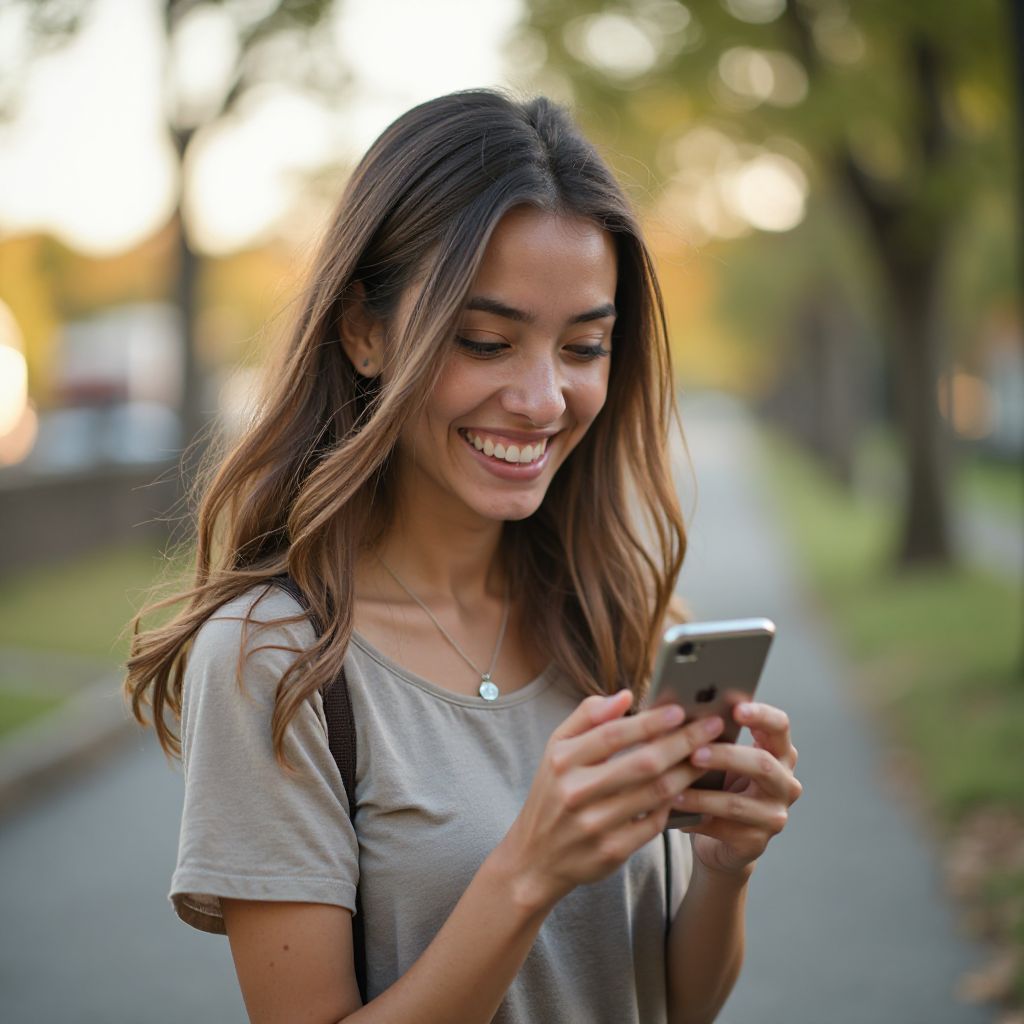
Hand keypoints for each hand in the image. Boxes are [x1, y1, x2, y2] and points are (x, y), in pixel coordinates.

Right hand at [498, 690, 724, 910]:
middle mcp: (576, 792)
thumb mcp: (556, 749)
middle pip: (642, 763)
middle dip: (683, 742)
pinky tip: (686, 790)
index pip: (614, 734)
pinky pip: (654, 823)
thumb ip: (587, 717)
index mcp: (562, 760)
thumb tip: (625, 696)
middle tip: (711, 728)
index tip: (680, 709)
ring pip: (655, 793)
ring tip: (707, 755)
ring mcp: (594, 825)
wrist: (536, 857)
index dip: (650, 721)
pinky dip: (673, 804)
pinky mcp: (611, 851)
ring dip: (687, 772)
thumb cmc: (552, 794)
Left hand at [672, 701, 801, 876]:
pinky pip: (722, 829)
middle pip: (763, 764)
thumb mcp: (719, 757)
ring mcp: (774, 816)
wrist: (721, 838)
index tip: (736, 709)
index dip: (761, 715)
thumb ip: (710, 735)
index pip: (780, 726)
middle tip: (694, 753)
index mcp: (778, 753)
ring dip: (701, 795)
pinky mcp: (756, 843)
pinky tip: (673, 813)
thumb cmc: (717, 784)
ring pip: (737, 803)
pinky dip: (694, 819)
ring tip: (672, 789)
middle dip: (725, 756)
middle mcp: (785, 783)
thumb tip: (675, 709)